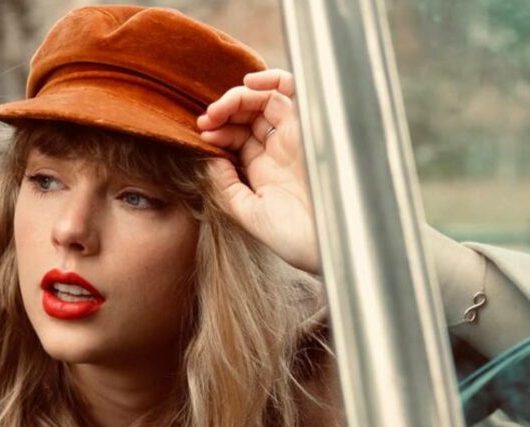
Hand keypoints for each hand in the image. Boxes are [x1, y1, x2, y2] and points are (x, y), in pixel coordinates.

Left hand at [197, 69, 318, 273]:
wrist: (327, 244)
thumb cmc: (291, 237)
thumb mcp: (248, 213)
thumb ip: (226, 186)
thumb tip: (210, 156)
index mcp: (265, 171)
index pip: (238, 137)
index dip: (218, 131)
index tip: (202, 134)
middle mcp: (280, 150)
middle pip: (249, 116)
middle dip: (224, 113)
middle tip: (205, 119)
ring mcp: (295, 137)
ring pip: (266, 100)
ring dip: (239, 97)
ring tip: (219, 107)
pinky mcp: (309, 126)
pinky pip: (292, 91)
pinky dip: (272, 80)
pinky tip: (249, 83)